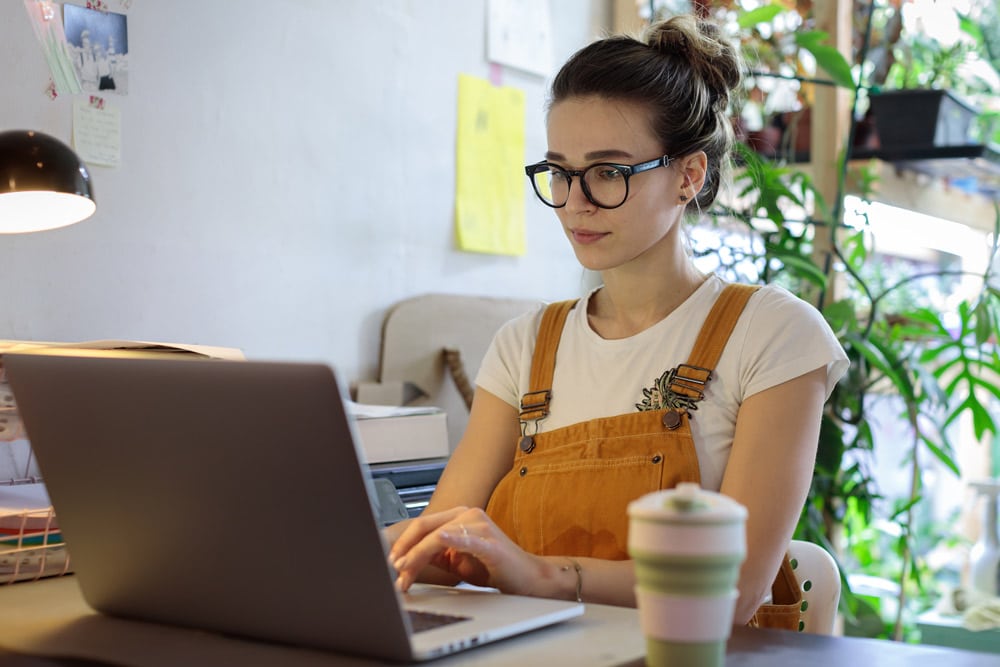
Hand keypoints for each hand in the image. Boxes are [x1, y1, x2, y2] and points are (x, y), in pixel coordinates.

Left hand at [388, 506, 547, 596]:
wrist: (527, 577)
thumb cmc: (494, 567)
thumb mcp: (457, 559)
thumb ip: (436, 554)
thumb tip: (407, 559)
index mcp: (460, 516)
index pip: (423, 526)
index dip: (403, 544)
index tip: (392, 563)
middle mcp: (469, 515)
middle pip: (425, 528)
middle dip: (404, 551)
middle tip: (393, 570)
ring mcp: (480, 526)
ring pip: (438, 537)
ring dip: (417, 557)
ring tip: (406, 574)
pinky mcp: (490, 542)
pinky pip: (466, 538)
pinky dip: (451, 540)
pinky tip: (440, 541)